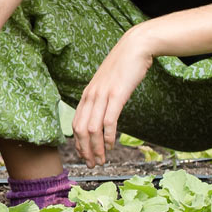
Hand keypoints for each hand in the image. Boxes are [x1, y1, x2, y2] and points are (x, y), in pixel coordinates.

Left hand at [73, 30, 153, 165]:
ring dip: (96, 148)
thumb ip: (102, 98)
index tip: (84, 156)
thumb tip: (102, 115)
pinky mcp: (116, 95)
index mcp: (87, 94)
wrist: (135, 46)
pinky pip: (109, 120)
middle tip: (92, 164)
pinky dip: (109, 136)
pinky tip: (112, 145)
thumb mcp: (107, 83)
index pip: (76, 124)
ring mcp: (103, 95)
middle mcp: (91, 96)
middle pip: (81, 130)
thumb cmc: (123, 65)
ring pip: (93, 128)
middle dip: (85, 150)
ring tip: (101, 160)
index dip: (78, 143)